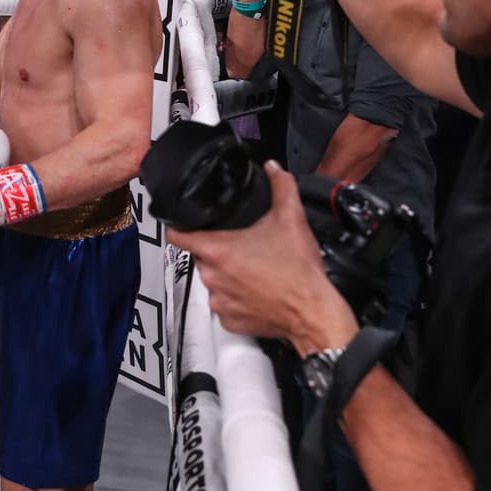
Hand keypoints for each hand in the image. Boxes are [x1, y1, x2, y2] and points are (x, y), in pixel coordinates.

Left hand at [167, 161, 358, 355]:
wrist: (314, 311)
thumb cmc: (299, 272)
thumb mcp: (291, 218)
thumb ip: (281, 187)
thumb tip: (273, 169)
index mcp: (217, 250)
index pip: (176, 235)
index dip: (176, 225)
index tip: (179, 222)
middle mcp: (212, 277)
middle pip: (200, 255)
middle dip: (216, 248)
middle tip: (241, 245)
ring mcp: (219, 301)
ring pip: (213, 280)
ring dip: (227, 274)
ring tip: (253, 268)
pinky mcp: (229, 320)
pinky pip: (224, 304)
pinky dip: (236, 298)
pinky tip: (256, 290)